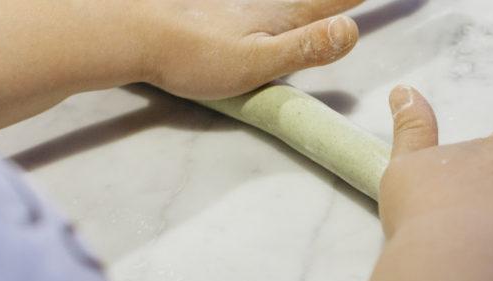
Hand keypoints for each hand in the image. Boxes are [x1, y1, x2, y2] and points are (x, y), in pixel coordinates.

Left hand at [138, 0, 366, 98]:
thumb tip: (351, 29)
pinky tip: (267, 10)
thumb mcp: (258, 62)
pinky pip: (257, 5)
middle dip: (336, 0)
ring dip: (311, 4)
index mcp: (281, 17)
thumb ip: (305, 48)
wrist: (136, 36)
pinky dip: (277, 8)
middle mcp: (266, 5)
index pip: (333, 2)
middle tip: (356, 0)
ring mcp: (240, 6)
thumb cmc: (194, 57)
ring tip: (323, 6)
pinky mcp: (218, 12)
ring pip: (283, 1)